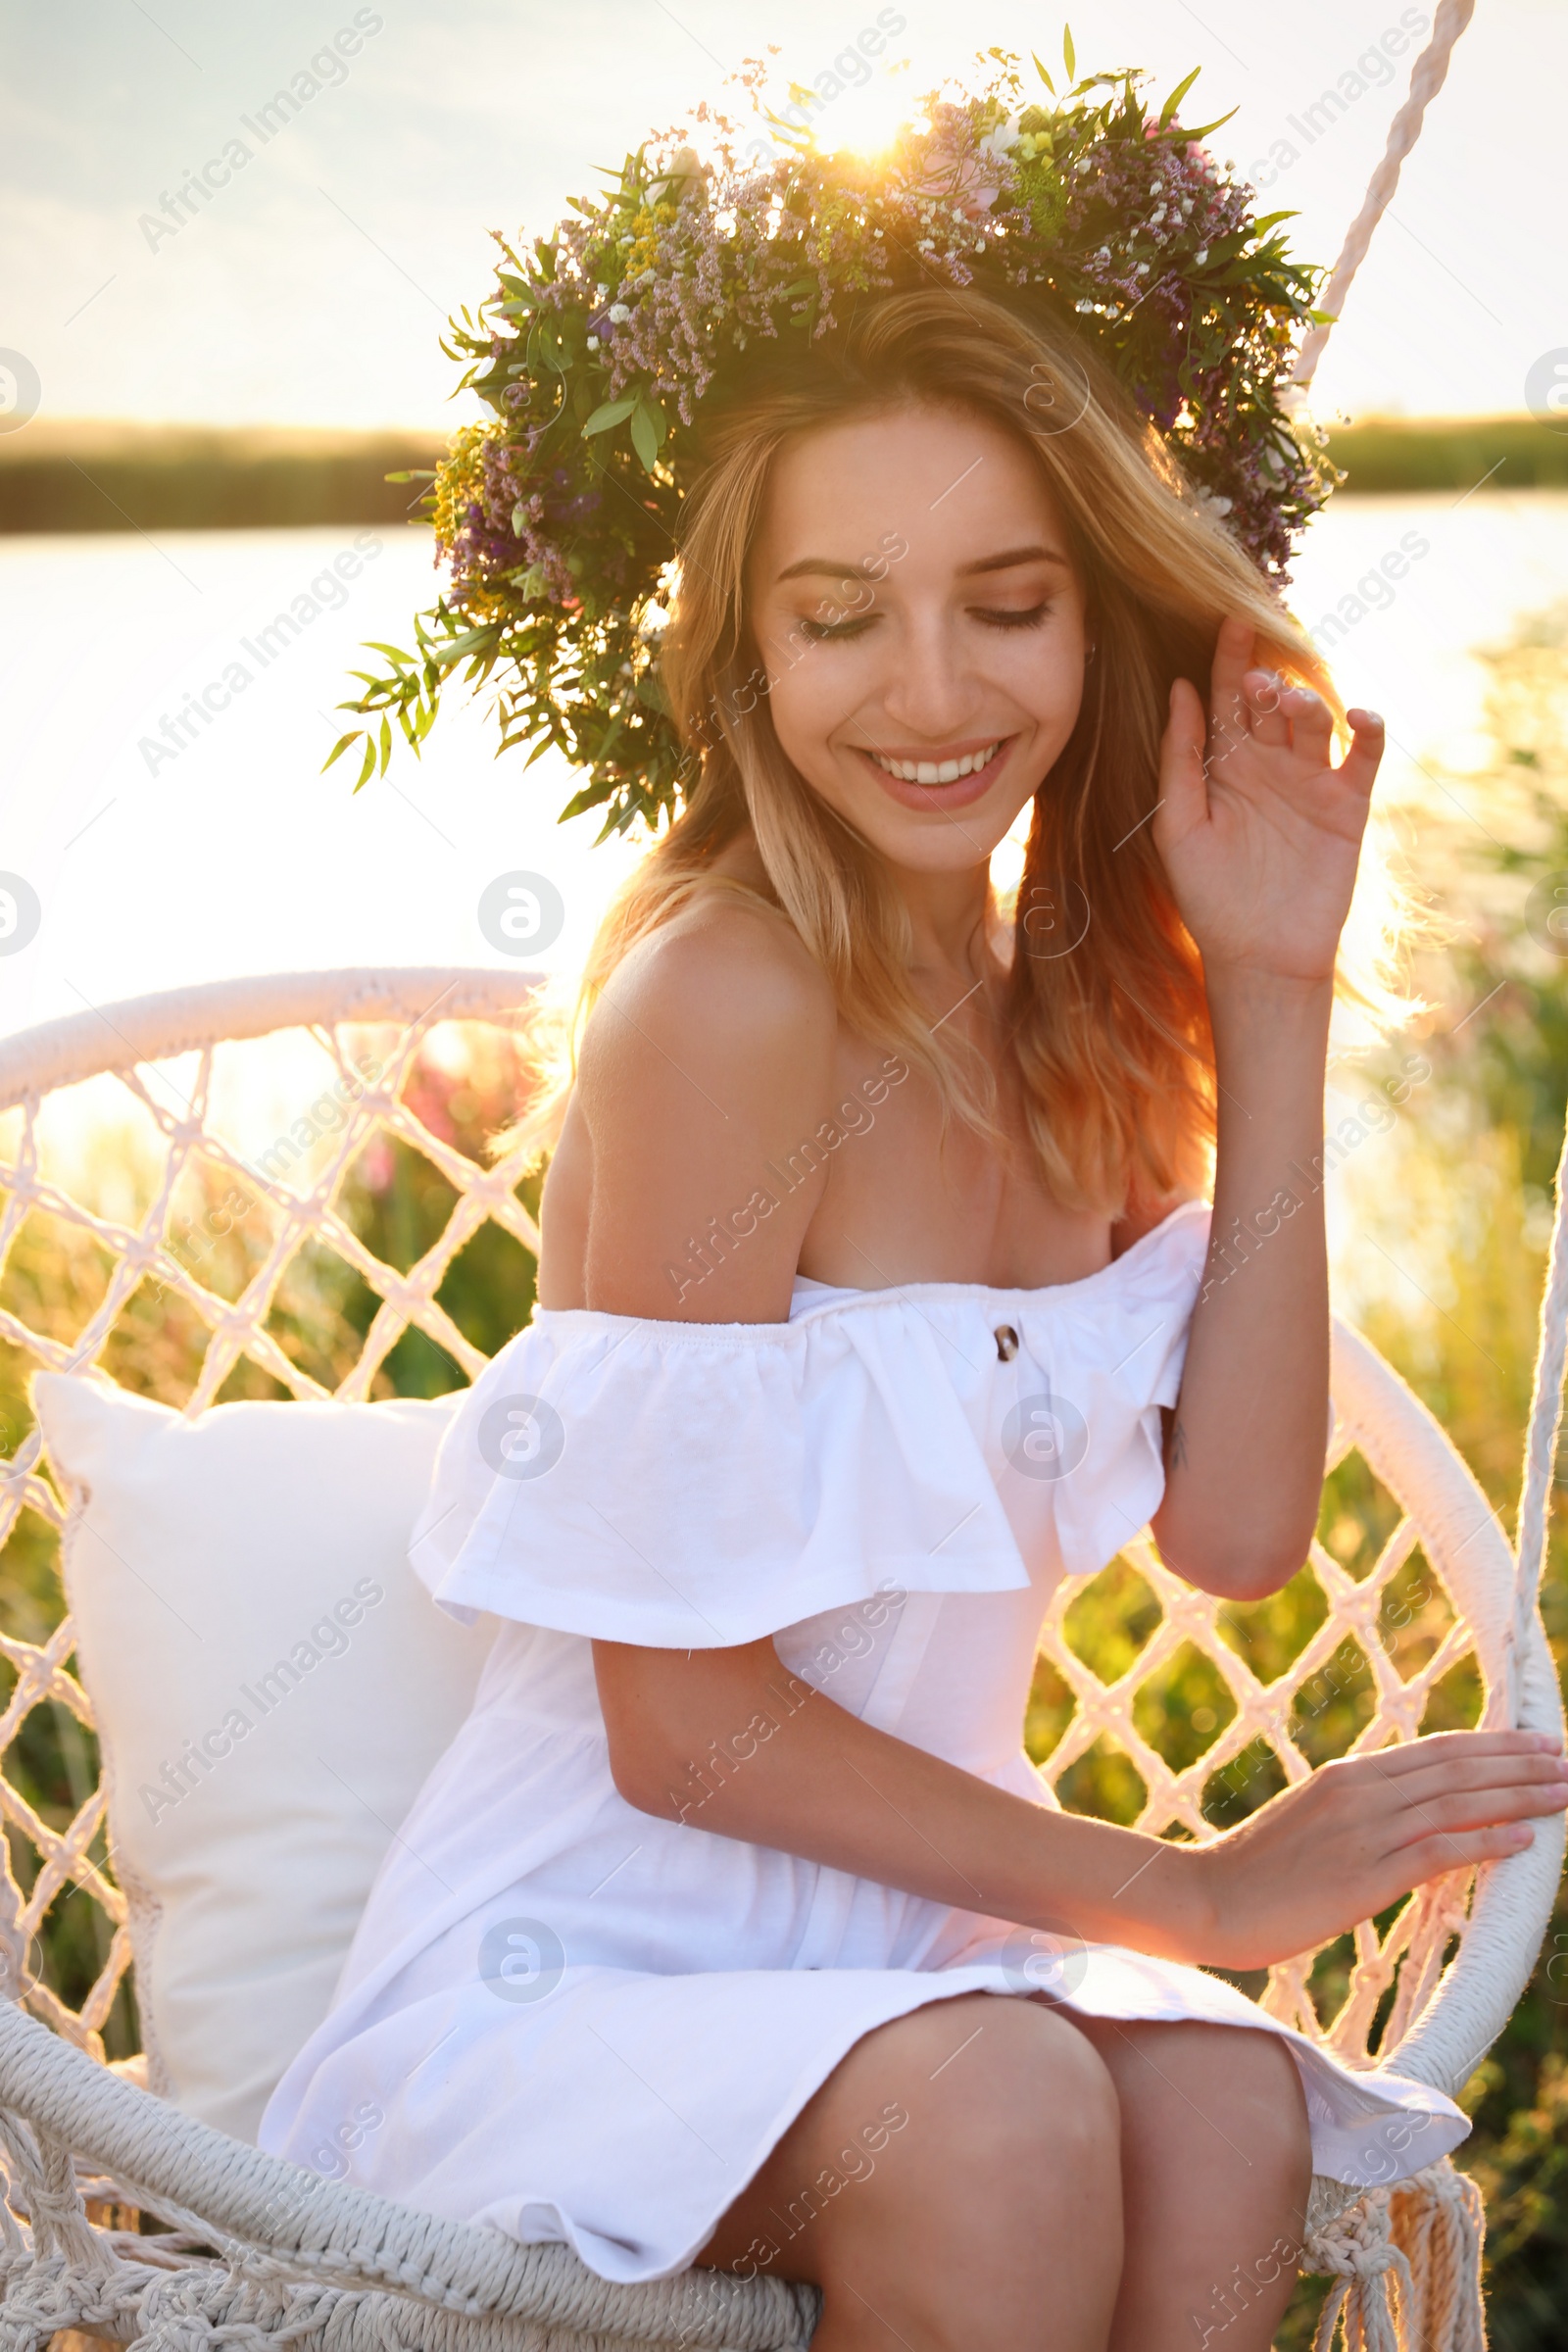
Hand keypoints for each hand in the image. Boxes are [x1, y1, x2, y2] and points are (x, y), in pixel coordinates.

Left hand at [1153, 614, 1383, 985]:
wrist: (1257, 956)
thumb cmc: (1208, 897)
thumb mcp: (1179, 826)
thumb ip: (1180, 759)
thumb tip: (1182, 688)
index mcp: (1225, 767)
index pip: (1228, 700)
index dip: (1229, 660)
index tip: (1227, 620)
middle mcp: (1269, 766)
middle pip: (1271, 703)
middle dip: (1265, 682)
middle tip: (1256, 679)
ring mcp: (1311, 783)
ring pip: (1315, 721)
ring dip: (1305, 703)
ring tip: (1289, 703)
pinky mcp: (1348, 806)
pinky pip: (1364, 756)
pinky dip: (1368, 730)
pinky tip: (1357, 715)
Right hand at [1190, 1729, 1567, 1971]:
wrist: (1208, 1898)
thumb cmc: (1255, 1872)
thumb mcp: (1311, 1824)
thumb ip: (1359, 1813)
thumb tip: (1409, 1817)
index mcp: (1347, 1776)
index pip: (1434, 1751)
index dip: (1490, 1746)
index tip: (1533, 1743)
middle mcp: (1360, 1793)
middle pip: (1453, 1769)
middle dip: (1515, 1764)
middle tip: (1564, 1759)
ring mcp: (1363, 1833)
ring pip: (1455, 1803)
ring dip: (1516, 1796)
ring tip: (1562, 1793)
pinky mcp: (1363, 1876)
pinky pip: (1437, 1852)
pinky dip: (1484, 1841)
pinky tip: (1523, 1840)